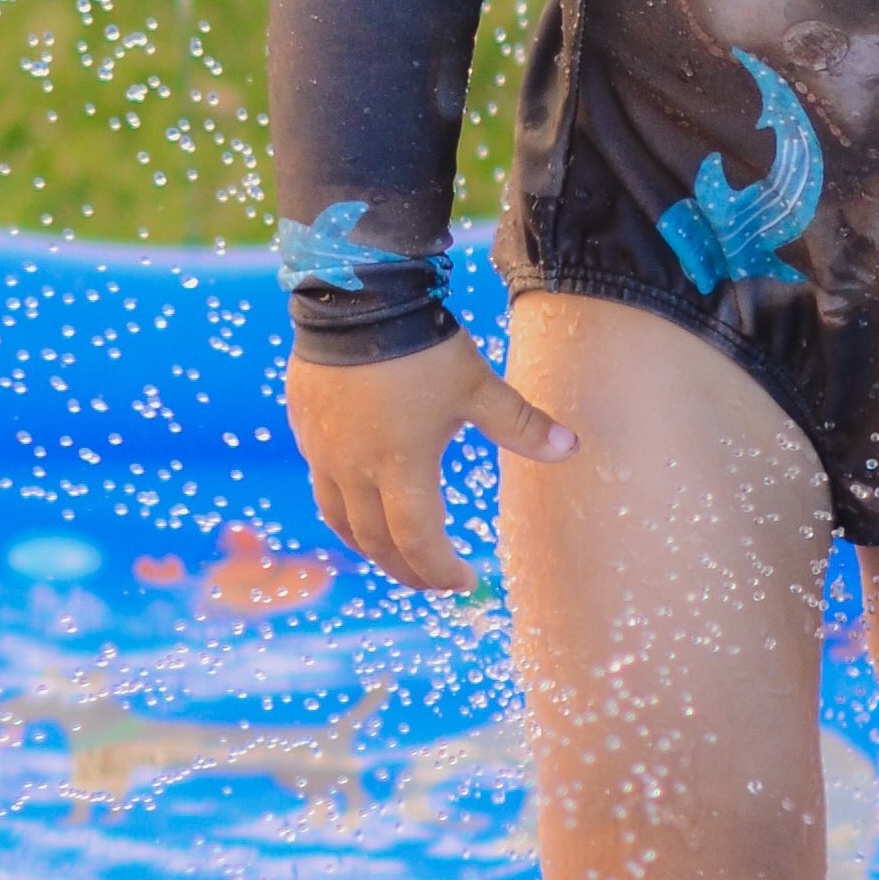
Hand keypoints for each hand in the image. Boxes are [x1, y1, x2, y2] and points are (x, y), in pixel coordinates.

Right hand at [285, 332, 572, 589]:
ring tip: (392, 552)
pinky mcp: (305, 431)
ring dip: (369, 545)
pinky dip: (345, 505)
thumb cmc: (423, 347)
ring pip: (340, 520)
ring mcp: (324, 453)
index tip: (465, 581)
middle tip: (431, 578)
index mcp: (402, 468)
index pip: (418, 543)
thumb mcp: (478, 387)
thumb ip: (521, 425)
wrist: (355, 299)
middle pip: (376, 542)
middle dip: (406, 569)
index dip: (440, 570)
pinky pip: (322, 483)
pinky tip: (362, 497)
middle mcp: (355, 471)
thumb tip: (573, 448)